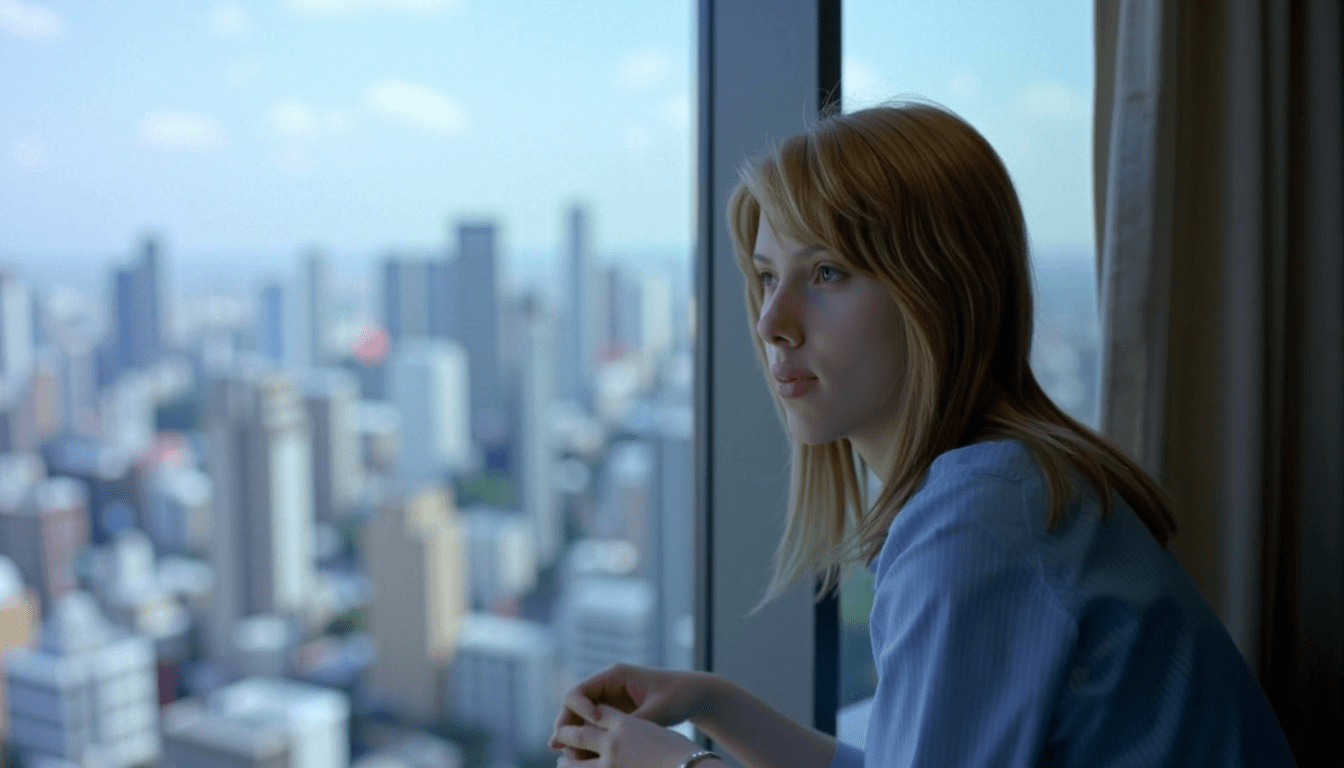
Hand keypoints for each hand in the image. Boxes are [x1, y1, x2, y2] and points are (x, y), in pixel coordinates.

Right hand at [549, 663, 715, 759]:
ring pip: (580, 717)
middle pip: (573, 705)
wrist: (694, 694)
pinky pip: (593, 725)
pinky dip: (587, 739)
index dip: (577, 710)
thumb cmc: (677, 696)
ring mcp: (609, 698)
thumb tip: (611, 740)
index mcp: (614, 674)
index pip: (579, 691)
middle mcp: (606, 684)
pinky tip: (584, 758)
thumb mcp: (656, 710)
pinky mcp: (614, 711)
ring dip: (573, 735)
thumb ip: (633, 724)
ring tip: (568, 758)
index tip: (595, 725)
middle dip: (565, 726)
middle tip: (558, 749)